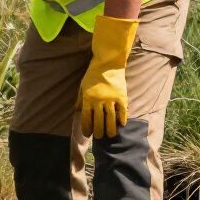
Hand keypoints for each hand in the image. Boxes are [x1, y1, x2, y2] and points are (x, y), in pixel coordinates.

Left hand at [79, 16, 137, 138]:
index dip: (87, 128)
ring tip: (110, 135)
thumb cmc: (93, 73)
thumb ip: (80, 99)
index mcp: (88, 98)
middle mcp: (99, 100)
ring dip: (111, 129)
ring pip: (111, 119)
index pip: (87, 118)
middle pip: (99, 121)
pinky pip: (122, 111)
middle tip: (99, 138)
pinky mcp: (122, 96)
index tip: (88, 135)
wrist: (108, 62)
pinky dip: (122, 119)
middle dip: (98, 132)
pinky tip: (121, 125)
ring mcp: (111, 99)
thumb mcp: (83, 85)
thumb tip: (77, 112)